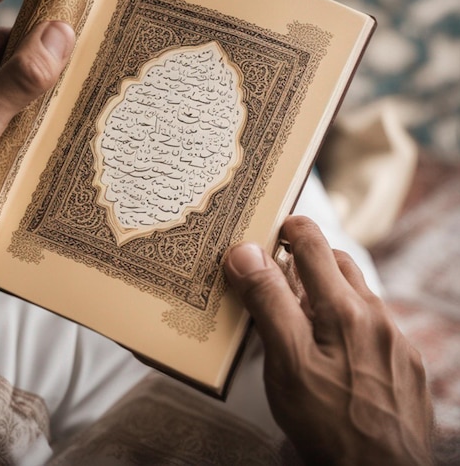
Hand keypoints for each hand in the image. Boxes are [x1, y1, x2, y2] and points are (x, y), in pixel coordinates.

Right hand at [224, 216, 432, 465]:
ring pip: (358, 293)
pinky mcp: (405, 363)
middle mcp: (376, 316)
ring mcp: (394, 340)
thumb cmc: (328, 423)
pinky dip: (348, 320)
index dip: (289, 228)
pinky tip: (333, 349)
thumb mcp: (285, 362)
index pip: (313, 242)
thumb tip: (246, 252)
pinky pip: (374, 324)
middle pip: (338, 262)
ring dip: (329, 289)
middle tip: (278, 274)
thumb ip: (268, 301)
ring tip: (302, 313)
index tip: (270, 230)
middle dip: (307, 258)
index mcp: (344, 308)